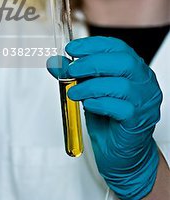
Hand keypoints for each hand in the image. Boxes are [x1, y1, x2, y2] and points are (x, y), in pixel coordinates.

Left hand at [47, 36, 162, 199]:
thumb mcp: (88, 91)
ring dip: (91, 86)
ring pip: (121, 85)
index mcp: (133, 68)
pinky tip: (89, 105)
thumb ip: (73, 75)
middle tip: (71, 70)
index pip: (116, 47)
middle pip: (123, 61)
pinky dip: (100, 103)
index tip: (71, 49)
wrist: (122, 154)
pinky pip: (121, 108)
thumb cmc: (109, 120)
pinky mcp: (139, 120)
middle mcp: (143, 82)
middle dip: (92, 62)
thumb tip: (55, 63)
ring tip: (74, 92)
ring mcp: (144, 101)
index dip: (92, 45)